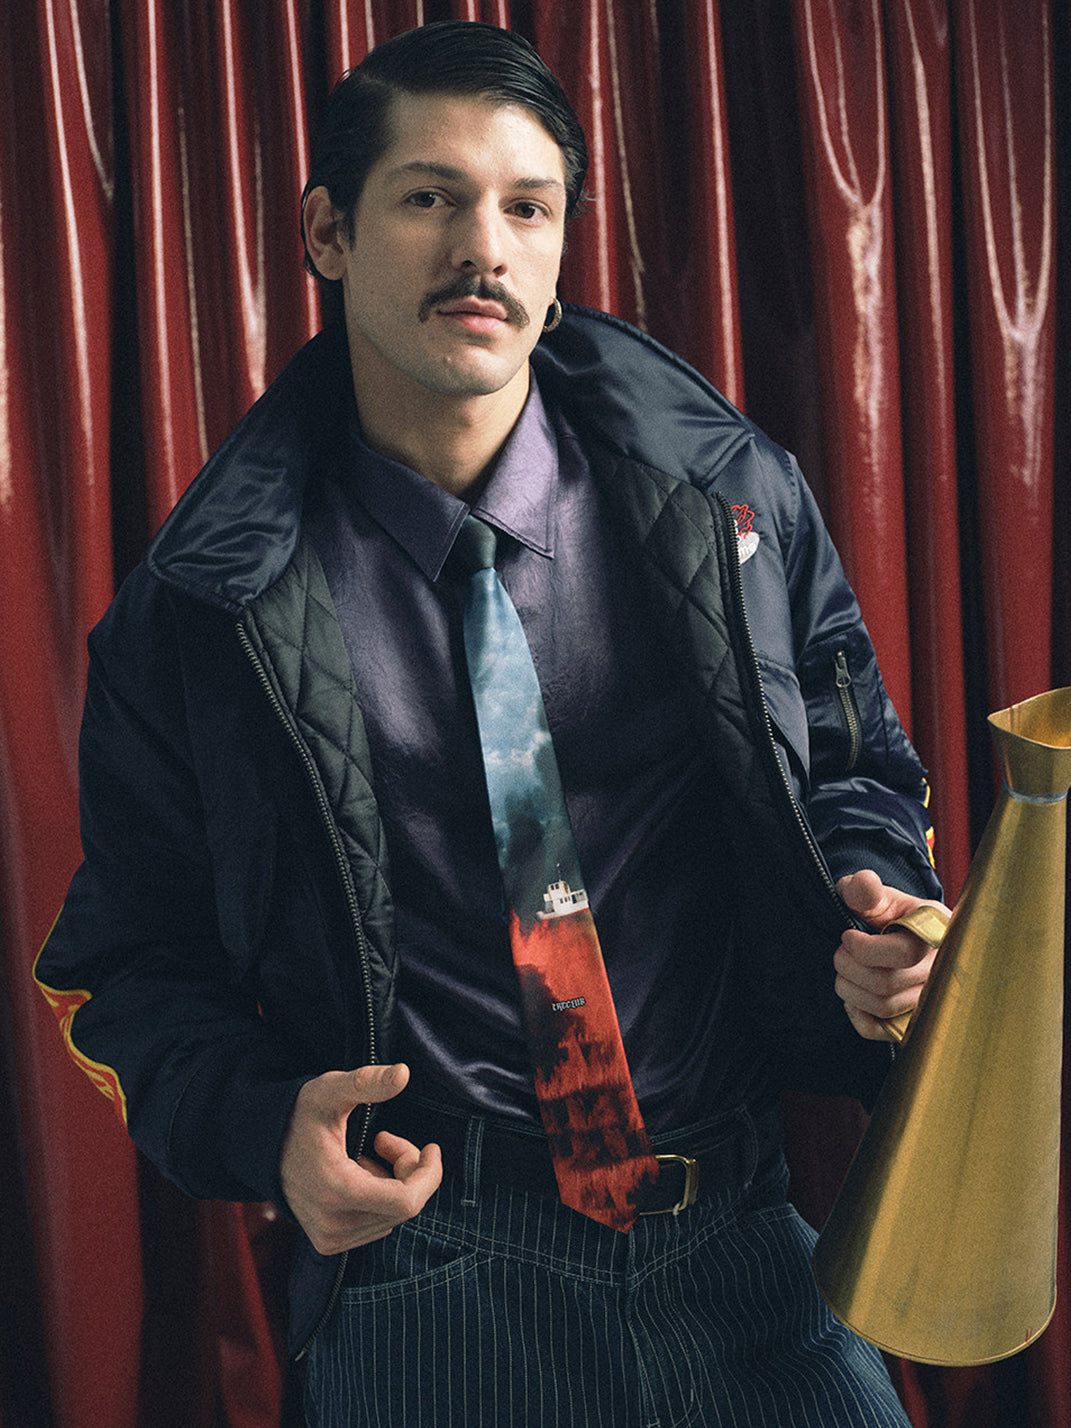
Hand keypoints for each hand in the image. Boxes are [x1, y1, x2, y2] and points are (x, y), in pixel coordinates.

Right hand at [279, 1062, 441, 1255]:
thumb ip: (367, 1083)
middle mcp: (333, 1224)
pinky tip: (358, 1173)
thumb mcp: (331, 1091)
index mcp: (337, 1191)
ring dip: (393, 1182)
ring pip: (392, 1216)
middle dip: (407, 1169)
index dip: (429, 1175)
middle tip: (384, 1139)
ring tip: (367, 1152)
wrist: (261, 1147)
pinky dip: (379, 1197)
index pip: (407, 1202)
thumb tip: (403, 1073)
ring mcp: (330, 1238)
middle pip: (403, 1206)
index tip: (431, 1147)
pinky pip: (377, 1224)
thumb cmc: (298, 1115)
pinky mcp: (329, 1242)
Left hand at [834, 870, 947, 1040]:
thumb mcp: (879, 895)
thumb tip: (864, 883)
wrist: (901, 936)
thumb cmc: (890, 914)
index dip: (864, 948)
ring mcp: (929, 999)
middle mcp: (940, 969)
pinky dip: (857, 1014)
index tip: (848, 936)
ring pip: (882, 1007)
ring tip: (845, 969)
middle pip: (886, 984)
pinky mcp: (912, 1020)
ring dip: (849, 988)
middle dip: (848, 966)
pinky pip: (880, 1030)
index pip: (903, 953)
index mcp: (936, 931)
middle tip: (841, 952)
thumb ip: (865, 889)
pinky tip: (855, 994)